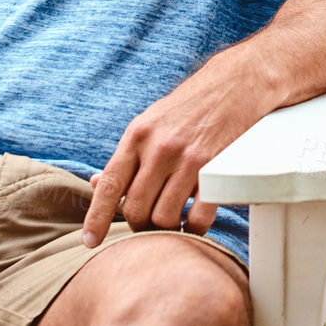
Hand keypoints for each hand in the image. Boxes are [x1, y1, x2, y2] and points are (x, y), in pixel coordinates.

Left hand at [82, 63, 267, 245]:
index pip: (110, 185)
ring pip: (164, 217)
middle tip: (147, 225)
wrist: (235, 85)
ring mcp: (190, 160)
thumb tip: (97, 185)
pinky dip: (194, 229)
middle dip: (139, 225)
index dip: (96, 218)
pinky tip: (194, 224)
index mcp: (138, 135)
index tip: (90, 241)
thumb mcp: (150, 122)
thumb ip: (126, 156)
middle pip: (137, 209)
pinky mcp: (217, 170)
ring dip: (166, 229)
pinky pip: (199, 217)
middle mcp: (161, 148)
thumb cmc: (189, 107)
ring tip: (172, 223)